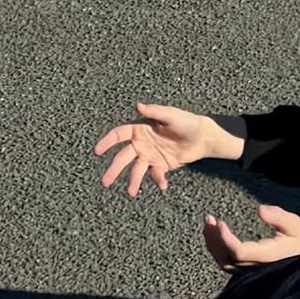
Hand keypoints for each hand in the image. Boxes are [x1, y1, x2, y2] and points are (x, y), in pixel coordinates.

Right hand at [97, 103, 246, 194]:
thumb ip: (155, 112)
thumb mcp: (171, 115)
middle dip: (114, 170)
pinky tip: (163, 185)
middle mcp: (141, 143)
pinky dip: (158, 180)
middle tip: (105, 182)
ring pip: (136, 170)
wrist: (202, 137)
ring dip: (133, 181)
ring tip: (131, 193)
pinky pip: (155, 175)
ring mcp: (150, 156)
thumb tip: (138, 105)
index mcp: (140, 129)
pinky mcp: (161, 165)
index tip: (97, 151)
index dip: (107, 141)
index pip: (119, 135)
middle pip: (123, 157)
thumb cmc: (186, 122)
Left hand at [205, 204, 299, 271]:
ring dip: (213, 244)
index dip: (226, 239)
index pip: (240, 252)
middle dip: (214, 238)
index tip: (219, 222)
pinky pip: (227, 263)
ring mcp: (250, 270)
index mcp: (267, 256)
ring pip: (224, 262)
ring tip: (208, 225)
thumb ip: (279, 216)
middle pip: (227, 258)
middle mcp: (256, 267)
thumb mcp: (296, 225)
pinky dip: (217, 250)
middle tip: (208, 218)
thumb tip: (260, 208)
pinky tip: (214, 236)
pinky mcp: (247, 268)